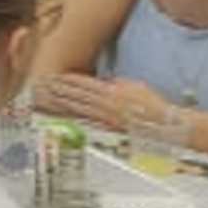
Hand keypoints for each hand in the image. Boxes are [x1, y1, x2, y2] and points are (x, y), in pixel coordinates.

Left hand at [35, 73, 180, 138]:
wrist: (165, 124)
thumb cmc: (152, 106)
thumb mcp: (135, 87)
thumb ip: (117, 85)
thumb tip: (105, 83)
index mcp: (113, 91)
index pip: (85, 84)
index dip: (69, 81)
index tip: (55, 77)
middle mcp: (107, 104)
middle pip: (77, 96)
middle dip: (59, 91)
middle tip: (42, 87)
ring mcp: (106, 118)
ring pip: (79, 109)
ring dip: (62, 104)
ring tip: (47, 99)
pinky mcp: (109, 130)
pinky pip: (88, 124)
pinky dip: (74, 120)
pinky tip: (64, 118)